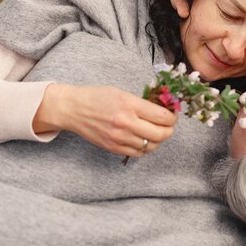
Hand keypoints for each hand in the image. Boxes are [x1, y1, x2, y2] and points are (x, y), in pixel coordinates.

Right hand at [33, 84, 176, 157]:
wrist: (73, 109)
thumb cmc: (97, 97)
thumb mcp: (121, 93)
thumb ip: (142, 103)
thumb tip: (163, 109)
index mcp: (129, 105)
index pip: (162, 116)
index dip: (172, 116)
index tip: (172, 114)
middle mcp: (126, 123)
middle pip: (161, 134)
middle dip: (169, 130)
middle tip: (168, 125)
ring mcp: (120, 138)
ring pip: (151, 146)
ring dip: (158, 139)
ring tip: (156, 131)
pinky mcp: (114, 148)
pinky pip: (138, 153)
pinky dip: (146, 147)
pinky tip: (144, 139)